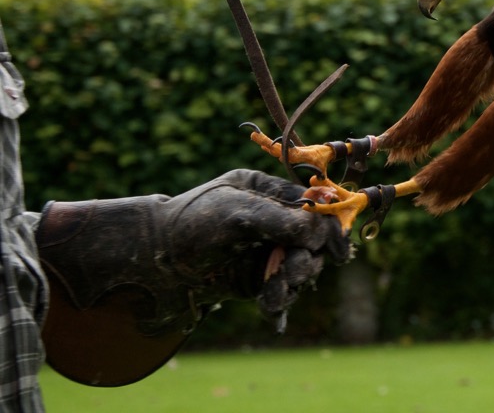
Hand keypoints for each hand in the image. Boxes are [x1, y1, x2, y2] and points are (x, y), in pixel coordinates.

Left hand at [38, 169, 350, 334]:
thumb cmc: (189, 224)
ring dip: (293, 282)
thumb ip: (281, 219)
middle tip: (293, 272)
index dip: (329, 227)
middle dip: (307, 258)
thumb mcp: (237, 213)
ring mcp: (264, 249)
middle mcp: (271, 219)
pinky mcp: (255, 278)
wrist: (149, 262)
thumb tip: (321, 232)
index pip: (313, 206)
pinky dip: (281, 299)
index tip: (338, 250)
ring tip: (275, 294)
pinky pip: (282, 289)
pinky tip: (271, 307)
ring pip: (301, 267)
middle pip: (313, 239)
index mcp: (267, 191)